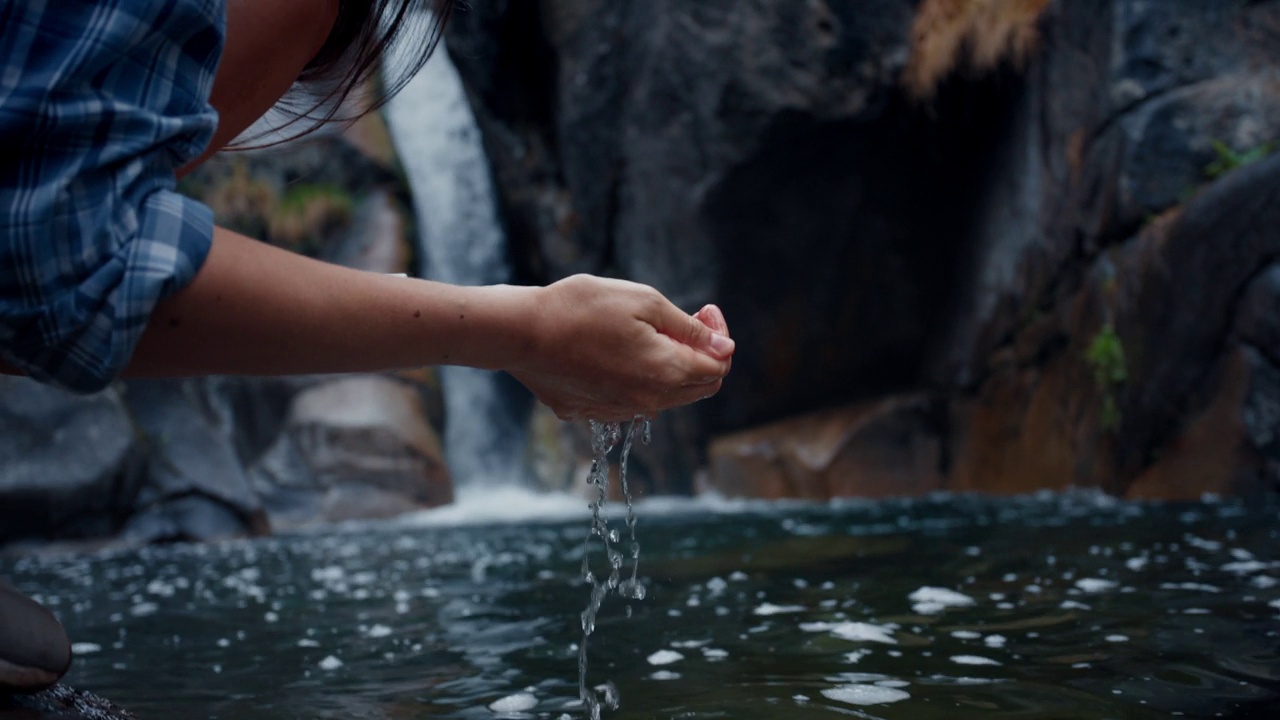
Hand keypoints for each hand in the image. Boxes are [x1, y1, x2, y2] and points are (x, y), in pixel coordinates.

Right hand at [508, 275, 733, 421]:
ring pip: (666, 396)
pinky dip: (639, 378)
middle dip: (703, 353)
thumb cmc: (581, 309)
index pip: (719, 367)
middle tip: (685, 318)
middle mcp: (648, 401)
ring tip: (649, 330)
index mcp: (666, 372)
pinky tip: (617, 350)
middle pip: (698, 387)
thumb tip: (724, 347)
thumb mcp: (644, 302)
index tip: (703, 310)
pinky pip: (632, 399)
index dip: (719, 336)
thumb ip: (689, 328)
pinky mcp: (593, 412)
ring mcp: (619, 410)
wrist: (521, 333)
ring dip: (672, 366)